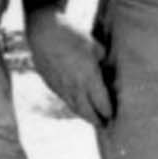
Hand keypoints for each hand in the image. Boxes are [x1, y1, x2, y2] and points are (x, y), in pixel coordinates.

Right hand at [27, 12, 112, 127]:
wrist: (44, 33)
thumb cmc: (72, 36)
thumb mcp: (95, 46)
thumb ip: (103, 60)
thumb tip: (108, 69)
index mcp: (89, 77)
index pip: (102, 102)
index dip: (108, 111)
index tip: (113, 115)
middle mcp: (75, 87)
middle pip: (87, 111)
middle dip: (97, 120)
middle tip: (104, 125)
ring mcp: (61, 87)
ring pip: (74, 107)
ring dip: (84, 115)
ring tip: (91, 119)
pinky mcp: (51, 84)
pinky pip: (64, 99)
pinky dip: (72, 105)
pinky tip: (76, 104)